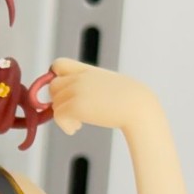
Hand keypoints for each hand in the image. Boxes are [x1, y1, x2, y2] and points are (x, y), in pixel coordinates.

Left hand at [32, 59, 161, 136]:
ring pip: (55, 104)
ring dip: (63, 116)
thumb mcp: (108, 84)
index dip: (56, 77)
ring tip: (78, 123)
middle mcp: (80, 78)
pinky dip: (64, 125)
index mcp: (88, 70)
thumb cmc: (129, 101)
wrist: (140, 108)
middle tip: (73, 112)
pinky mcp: (76, 106)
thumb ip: (90, 85)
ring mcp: (77, 91)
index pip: (59, 64)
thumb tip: (73, 97)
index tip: (64, 91)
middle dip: (59, 100)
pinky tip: (75, 129)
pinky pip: (58, 116)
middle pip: (53, 87)